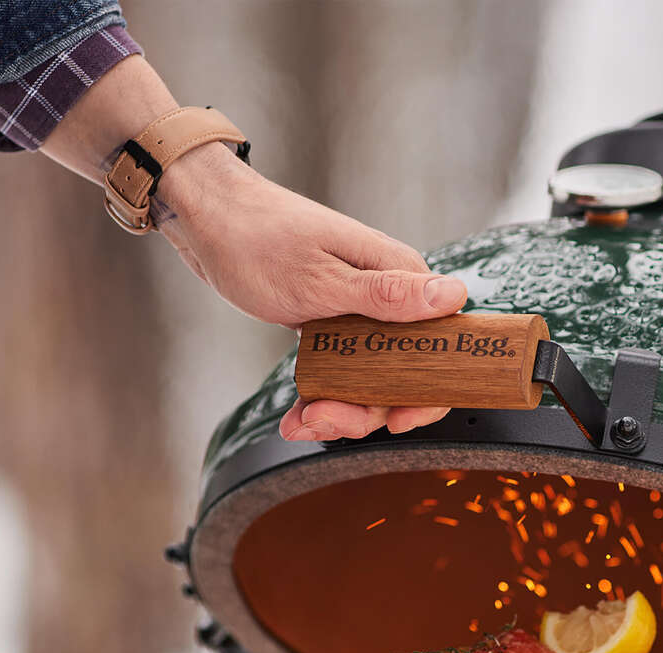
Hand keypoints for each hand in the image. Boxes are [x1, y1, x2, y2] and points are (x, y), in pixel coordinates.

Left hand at [39, 56, 462, 441]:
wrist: (208, 221)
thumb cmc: (259, 239)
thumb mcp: (322, 279)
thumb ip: (388, 297)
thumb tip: (454, 297)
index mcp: (401, 277)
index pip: (443, 345)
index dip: (429, 392)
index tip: (397, 420)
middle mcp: (389, 298)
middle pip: (405, 375)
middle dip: (368, 409)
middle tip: (323, 418)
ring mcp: (362, 313)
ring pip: (371, 382)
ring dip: (340, 411)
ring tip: (301, 421)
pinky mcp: (335, 325)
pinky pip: (342, 374)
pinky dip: (321, 400)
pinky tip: (295, 418)